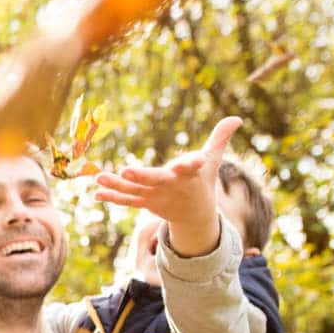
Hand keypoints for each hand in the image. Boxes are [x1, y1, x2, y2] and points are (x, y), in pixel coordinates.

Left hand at [93, 116, 240, 254]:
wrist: (195, 214)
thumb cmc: (202, 180)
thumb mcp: (213, 160)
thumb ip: (219, 139)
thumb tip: (237, 118)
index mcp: (189, 174)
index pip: (192, 167)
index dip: (193, 162)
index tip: (196, 160)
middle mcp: (171, 187)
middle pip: (156, 180)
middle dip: (142, 176)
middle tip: (126, 171)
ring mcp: (156, 197)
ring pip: (135, 192)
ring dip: (116, 186)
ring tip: (99, 178)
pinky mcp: (145, 203)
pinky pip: (127, 201)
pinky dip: (112, 197)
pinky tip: (96, 193)